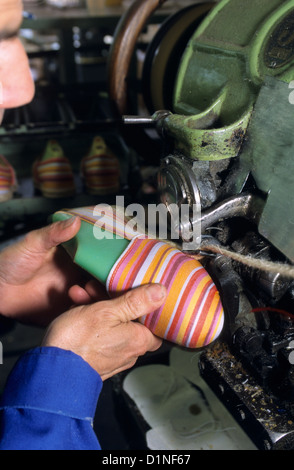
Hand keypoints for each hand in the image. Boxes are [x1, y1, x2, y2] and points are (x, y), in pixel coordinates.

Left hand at [0, 217, 105, 325]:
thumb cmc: (11, 263)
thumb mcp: (33, 244)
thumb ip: (54, 234)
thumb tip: (76, 221)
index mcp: (75, 255)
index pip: (101, 255)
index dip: (112, 256)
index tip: (122, 256)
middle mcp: (78, 273)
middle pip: (104, 277)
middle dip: (110, 279)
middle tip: (110, 278)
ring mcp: (74, 292)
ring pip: (98, 295)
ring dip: (98, 293)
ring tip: (85, 289)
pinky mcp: (67, 309)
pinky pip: (85, 311)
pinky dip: (87, 308)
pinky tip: (78, 301)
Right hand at [42, 284, 166, 380]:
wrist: (50, 371)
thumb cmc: (78, 342)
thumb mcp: (108, 311)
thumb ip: (136, 302)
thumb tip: (160, 293)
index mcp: (139, 340)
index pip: (154, 321)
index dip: (144, 304)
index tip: (134, 291)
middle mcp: (129, 351)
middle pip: (128, 318)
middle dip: (111, 299)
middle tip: (95, 288)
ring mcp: (112, 356)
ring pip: (110, 323)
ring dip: (95, 305)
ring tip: (80, 294)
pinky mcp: (96, 358)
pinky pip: (98, 334)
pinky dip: (88, 319)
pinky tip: (76, 306)